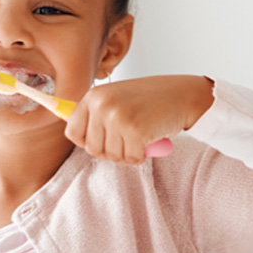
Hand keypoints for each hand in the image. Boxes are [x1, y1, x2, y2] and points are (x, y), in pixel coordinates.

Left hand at [65, 75, 213, 164]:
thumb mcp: (114, 99)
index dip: (88, 141)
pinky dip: (141, 155)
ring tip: (139, 133)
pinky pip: (131, 159)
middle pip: (92, 149)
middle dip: (110, 149)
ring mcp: (117, 117)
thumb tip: (71, 131)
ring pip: (111, 156)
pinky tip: (149, 138)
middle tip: (127, 136)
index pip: (72, 132)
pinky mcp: (135, 131)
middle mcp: (101, 105)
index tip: (104, 138)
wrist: (181, 94)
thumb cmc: (148, 100)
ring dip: (127, 152)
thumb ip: (94, 115)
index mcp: (93, 96)